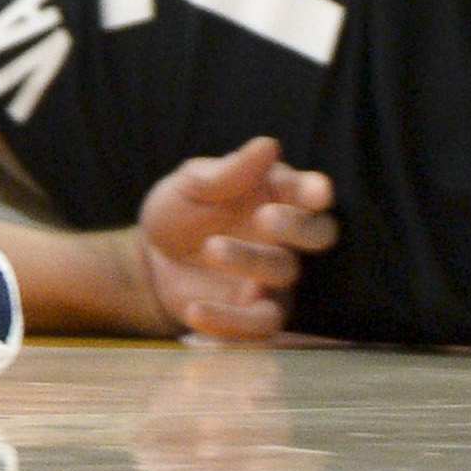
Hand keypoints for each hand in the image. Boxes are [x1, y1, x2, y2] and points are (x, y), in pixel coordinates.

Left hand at [134, 136, 337, 340]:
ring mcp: (276, 279)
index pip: (307, 191)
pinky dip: (229, 321)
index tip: (317, 191)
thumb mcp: (190, 185)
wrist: (152, 260)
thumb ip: (228, 171)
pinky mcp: (258, 313)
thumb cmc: (181, 212)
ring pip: (285, 273)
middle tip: (265, 218)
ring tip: (211, 248)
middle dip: (298, 226)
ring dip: (252, 261)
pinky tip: (194, 310)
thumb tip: (268, 146)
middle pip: (318, 234)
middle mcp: (286, 238)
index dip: (315, 191)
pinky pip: (260, 325)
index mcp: (276, 195)